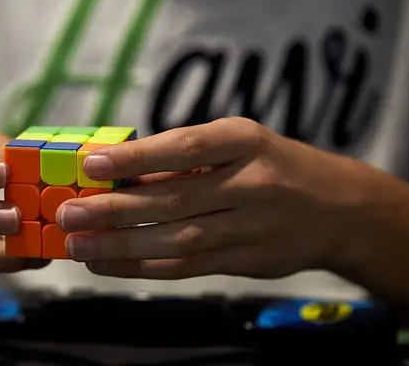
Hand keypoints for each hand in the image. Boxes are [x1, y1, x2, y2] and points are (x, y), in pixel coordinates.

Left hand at [56, 117, 360, 279]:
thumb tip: (118, 169)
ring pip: (179, 240)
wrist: (339, 208)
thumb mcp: (240, 144)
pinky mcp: (248, 261)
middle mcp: (252, 183)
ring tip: (79, 245)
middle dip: (116, 209)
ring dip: (123, 246)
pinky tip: (110, 264)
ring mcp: (253, 227)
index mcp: (246, 141)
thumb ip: (185, 157)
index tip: (91, 163)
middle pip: (175, 199)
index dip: (137, 157)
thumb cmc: (273, 165)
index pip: (186, 147)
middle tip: (69, 212)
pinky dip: (145, 267)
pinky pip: (189, 267)